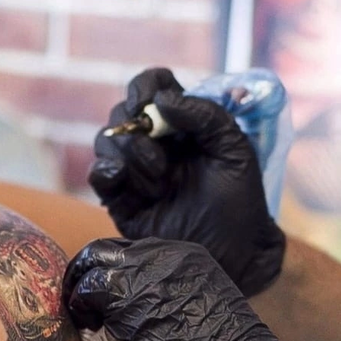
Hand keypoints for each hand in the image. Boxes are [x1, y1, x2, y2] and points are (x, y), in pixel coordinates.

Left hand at [63, 238, 305, 340]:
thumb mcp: (199, 307)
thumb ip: (169, 297)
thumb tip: (136, 311)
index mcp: (187, 255)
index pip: (135, 251)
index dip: (116, 272)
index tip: (107, 297)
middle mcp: (165, 252)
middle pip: (109, 249)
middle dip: (90, 272)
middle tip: (83, 301)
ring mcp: (144, 267)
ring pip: (93, 262)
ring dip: (82, 288)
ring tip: (83, 316)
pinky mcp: (125, 290)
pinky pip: (87, 290)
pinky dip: (80, 306)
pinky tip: (87, 328)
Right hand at [88, 67, 286, 295]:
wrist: (234, 255)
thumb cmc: (240, 202)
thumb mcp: (235, 151)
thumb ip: (206, 116)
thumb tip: (163, 99)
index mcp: (184, 126)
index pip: (154, 88)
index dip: (147, 86)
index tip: (151, 99)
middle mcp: (156, 144)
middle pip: (124, 111)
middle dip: (136, 123)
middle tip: (158, 147)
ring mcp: (136, 172)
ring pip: (107, 139)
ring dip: (131, 151)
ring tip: (160, 178)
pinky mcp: (122, 201)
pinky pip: (100, 175)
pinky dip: (106, 169)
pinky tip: (123, 176)